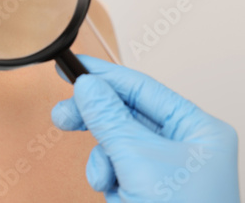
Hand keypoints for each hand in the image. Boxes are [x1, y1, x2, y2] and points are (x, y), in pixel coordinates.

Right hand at [51, 55, 239, 202]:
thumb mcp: (138, 161)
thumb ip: (109, 118)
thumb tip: (87, 86)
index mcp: (196, 128)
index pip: (142, 89)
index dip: (105, 76)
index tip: (76, 68)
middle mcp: (182, 143)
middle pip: (125, 113)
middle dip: (94, 118)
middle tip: (63, 114)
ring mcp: (163, 165)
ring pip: (115, 142)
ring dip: (102, 157)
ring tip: (106, 177)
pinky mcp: (145, 184)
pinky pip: (114, 166)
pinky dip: (107, 177)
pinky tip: (115, 193)